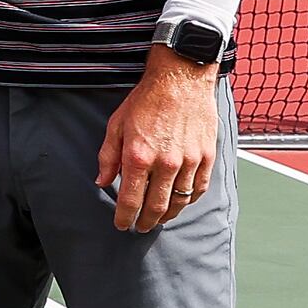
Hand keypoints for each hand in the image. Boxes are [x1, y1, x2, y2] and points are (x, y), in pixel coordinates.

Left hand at [95, 49, 223, 231]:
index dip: (125, 217)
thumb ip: (108, 156)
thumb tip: (102, 181)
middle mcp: (165, 162)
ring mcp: (189, 161)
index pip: (130, 199)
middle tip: (140, 227)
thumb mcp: (117, 125)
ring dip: (168, 215)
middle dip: (146, 221)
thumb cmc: (146, 100)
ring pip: (179, 201)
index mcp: (138, 156)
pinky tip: (180, 203)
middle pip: (156, 206)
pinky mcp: (206, 156)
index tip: (122, 225)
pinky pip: (198, 188)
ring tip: (159, 220)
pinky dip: (188, 200)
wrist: (180, 79)